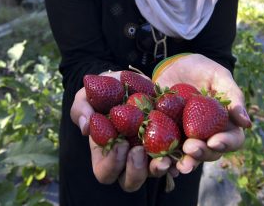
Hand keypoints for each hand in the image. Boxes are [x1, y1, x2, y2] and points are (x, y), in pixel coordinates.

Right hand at [71, 71, 177, 190]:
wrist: (129, 81)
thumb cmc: (103, 91)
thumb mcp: (87, 95)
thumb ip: (81, 109)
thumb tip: (85, 127)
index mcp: (105, 153)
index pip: (105, 173)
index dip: (112, 165)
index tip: (120, 144)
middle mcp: (127, 160)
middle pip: (130, 182)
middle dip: (135, 172)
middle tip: (139, 150)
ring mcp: (148, 154)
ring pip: (154, 174)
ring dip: (159, 169)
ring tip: (164, 158)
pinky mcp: (167, 144)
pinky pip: (176, 159)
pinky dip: (180, 159)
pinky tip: (182, 151)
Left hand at [153, 54, 251, 173]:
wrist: (174, 63)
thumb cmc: (202, 69)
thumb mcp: (219, 76)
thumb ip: (233, 97)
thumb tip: (247, 124)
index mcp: (225, 123)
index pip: (233, 140)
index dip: (226, 144)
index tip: (215, 141)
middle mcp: (208, 134)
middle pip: (211, 153)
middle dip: (202, 153)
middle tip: (191, 147)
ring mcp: (187, 137)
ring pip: (190, 157)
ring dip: (185, 163)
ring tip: (178, 164)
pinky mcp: (168, 136)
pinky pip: (168, 152)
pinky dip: (166, 160)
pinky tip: (161, 162)